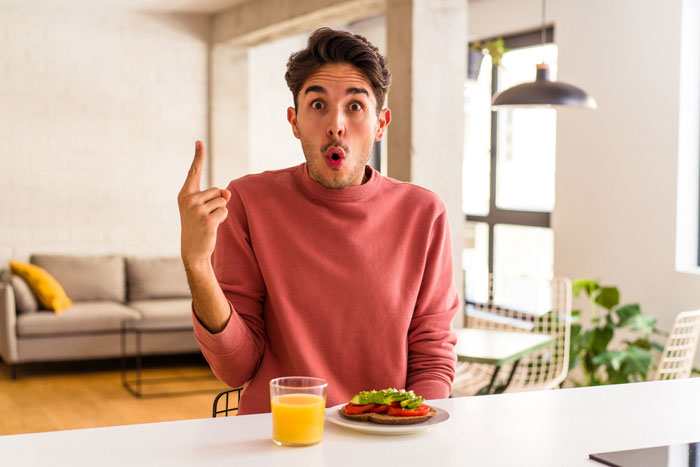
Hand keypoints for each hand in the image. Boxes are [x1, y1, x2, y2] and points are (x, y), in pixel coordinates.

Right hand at [178, 141, 230, 268]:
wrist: (193, 250)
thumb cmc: (199, 226)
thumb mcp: (205, 208)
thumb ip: (216, 196)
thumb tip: (227, 192)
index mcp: (185, 194)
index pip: (194, 172)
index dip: (198, 157)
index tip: (199, 141)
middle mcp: (189, 200)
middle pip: (217, 190)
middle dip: (217, 203)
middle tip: (205, 217)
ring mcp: (197, 209)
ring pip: (223, 200)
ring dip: (221, 211)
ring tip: (208, 221)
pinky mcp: (207, 219)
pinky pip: (225, 211)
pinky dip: (223, 218)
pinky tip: (212, 227)